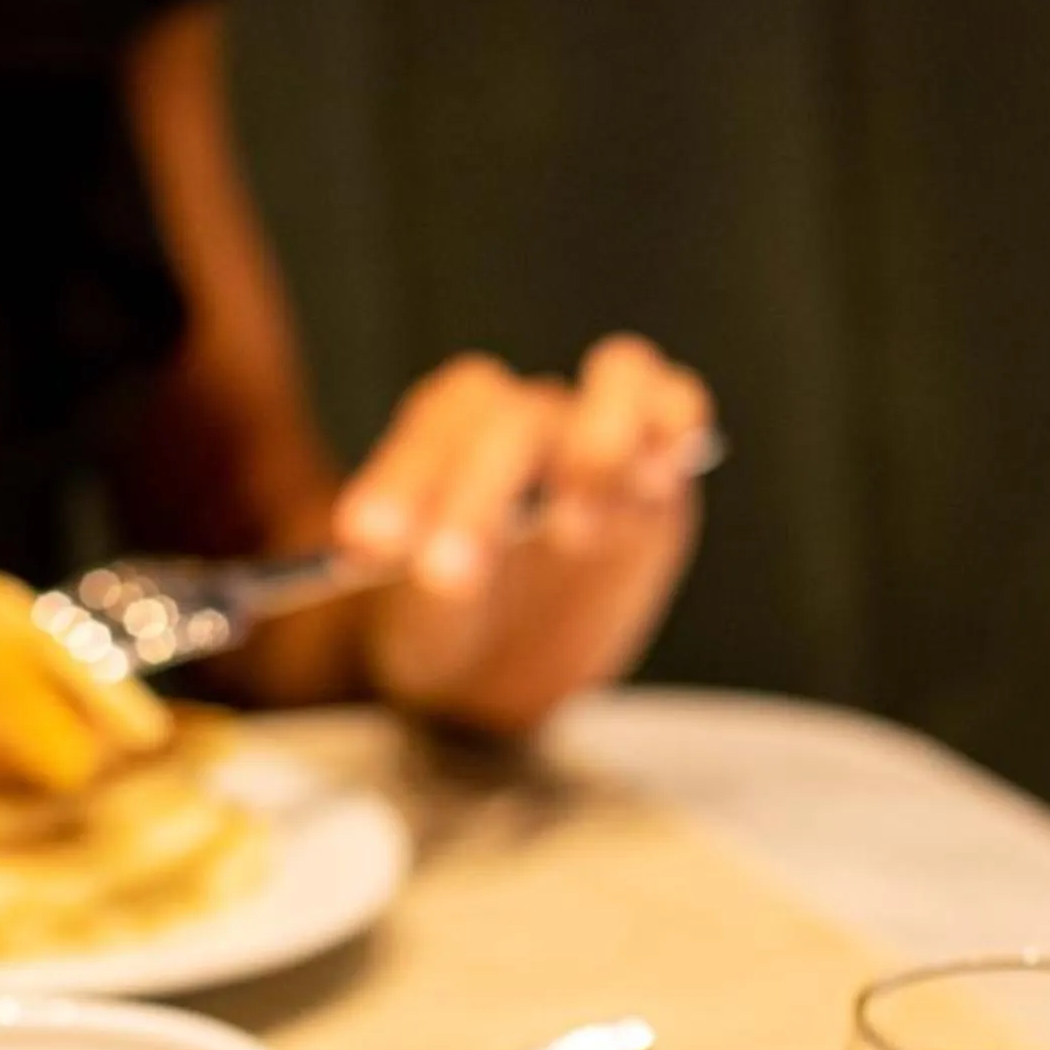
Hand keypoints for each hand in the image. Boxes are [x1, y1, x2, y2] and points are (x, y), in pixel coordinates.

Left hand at [338, 336, 711, 735]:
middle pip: (515, 419)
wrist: (499, 672)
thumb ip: (406, 586)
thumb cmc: (445, 636)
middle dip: (481, 495)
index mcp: (445, 446)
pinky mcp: (659, 468)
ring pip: (615, 377)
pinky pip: (678, 406)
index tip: (371, 542)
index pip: (436, 424)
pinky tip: (658, 475)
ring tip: (574, 525)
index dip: (405, 475)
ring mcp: (598, 438)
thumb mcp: (411, 629)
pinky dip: (674, 420)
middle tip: (453, 576)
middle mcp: (523, 426)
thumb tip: (372, 543)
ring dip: (599, 437)